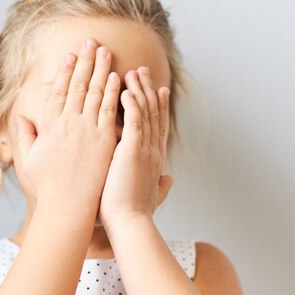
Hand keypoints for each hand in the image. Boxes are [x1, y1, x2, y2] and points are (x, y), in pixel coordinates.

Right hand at [13, 38, 120, 213]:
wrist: (68, 207)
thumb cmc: (47, 188)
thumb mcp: (28, 160)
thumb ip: (24, 136)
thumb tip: (20, 116)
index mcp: (50, 126)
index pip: (59, 92)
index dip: (65, 71)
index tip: (71, 55)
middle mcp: (68, 123)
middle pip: (78, 85)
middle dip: (85, 61)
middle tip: (92, 42)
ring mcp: (87, 130)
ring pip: (95, 93)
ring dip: (101, 70)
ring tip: (106, 51)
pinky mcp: (105, 140)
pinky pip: (110, 111)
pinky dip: (113, 92)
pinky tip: (117, 77)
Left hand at [98, 66, 173, 229]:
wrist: (129, 225)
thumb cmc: (134, 214)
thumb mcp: (150, 195)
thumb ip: (160, 185)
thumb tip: (170, 181)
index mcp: (154, 159)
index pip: (158, 126)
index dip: (158, 106)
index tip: (157, 89)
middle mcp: (153, 151)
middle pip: (154, 113)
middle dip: (148, 90)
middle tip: (143, 70)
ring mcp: (145, 150)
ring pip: (145, 112)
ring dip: (139, 90)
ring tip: (132, 71)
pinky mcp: (133, 151)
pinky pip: (134, 121)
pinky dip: (132, 104)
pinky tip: (125, 88)